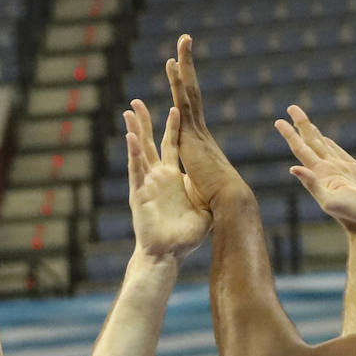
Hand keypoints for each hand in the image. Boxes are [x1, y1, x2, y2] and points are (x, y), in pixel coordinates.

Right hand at [126, 101, 211, 262]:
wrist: (168, 254)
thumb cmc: (185, 236)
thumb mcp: (203, 210)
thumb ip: (208, 194)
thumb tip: (225, 187)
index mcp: (173, 177)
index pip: (173, 145)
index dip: (174, 127)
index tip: (175, 107)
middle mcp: (157, 176)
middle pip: (150, 141)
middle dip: (145, 120)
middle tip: (138, 101)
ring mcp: (146, 182)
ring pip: (139, 150)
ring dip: (135, 130)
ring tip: (130, 111)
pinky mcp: (138, 192)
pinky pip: (136, 169)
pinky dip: (133, 153)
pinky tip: (130, 138)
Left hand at [165, 35, 252, 211]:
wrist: (228, 202)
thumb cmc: (217, 201)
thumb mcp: (199, 186)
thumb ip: (195, 179)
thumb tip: (196, 184)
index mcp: (199, 141)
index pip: (190, 108)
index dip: (185, 88)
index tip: (180, 70)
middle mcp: (199, 129)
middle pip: (192, 91)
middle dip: (188, 66)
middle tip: (184, 42)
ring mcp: (196, 129)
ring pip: (189, 89)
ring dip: (185, 64)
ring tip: (182, 41)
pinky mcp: (191, 132)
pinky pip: (183, 100)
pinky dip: (178, 81)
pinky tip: (172, 64)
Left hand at [275, 105, 355, 235]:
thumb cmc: (354, 215)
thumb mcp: (330, 201)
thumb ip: (313, 185)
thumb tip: (292, 169)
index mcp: (319, 173)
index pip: (301, 148)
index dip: (290, 134)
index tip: (278, 120)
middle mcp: (326, 169)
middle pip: (309, 141)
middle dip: (300, 125)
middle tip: (291, 107)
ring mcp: (339, 170)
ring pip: (322, 145)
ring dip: (312, 132)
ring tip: (302, 121)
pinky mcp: (353, 171)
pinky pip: (337, 152)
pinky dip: (328, 143)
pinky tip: (324, 139)